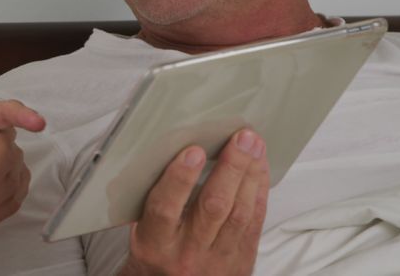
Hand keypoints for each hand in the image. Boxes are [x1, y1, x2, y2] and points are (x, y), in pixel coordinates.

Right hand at [119, 129, 269, 275]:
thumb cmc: (155, 254)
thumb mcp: (141, 231)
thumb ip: (152, 199)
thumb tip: (163, 153)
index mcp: (155, 244)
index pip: (165, 209)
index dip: (180, 179)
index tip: (192, 151)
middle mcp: (187, 253)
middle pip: (213, 207)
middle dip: (231, 168)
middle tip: (241, 139)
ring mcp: (218, 259)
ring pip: (239, 213)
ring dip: (250, 175)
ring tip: (254, 145)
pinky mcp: (241, 260)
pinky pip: (254, 223)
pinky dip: (258, 191)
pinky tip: (258, 169)